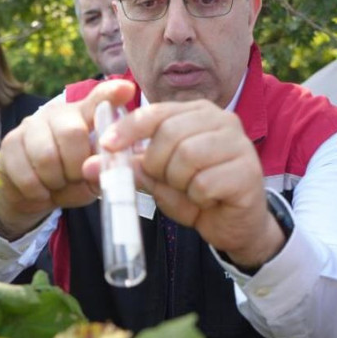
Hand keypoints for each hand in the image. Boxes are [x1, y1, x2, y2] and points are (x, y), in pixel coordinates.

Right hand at [0, 79, 136, 239]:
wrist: (31, 194)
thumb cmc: (70, 180)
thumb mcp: (92, 178)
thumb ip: (100, 170)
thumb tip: (98, 166)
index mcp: (84, 117)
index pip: (99, 99)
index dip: (111, 94)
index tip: (126, 89)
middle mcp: (58, 113)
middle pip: (72, 132)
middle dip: (76, 166)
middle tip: (74, 178)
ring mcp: (30, 125)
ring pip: (47, 156)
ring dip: (56, 182)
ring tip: (56, 184)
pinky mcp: (9, 143)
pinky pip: (27, 174)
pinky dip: (38, 192)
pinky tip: (40, 190)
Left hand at [84, 99, 285, 268]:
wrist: (234, 225)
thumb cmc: (196, 194)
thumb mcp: (158, 180)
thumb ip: (130, 168)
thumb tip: (89, 166)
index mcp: (197, 113)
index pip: (156, 112)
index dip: (128, 128)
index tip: (107, 145)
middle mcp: (221, 120)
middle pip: (170, 134)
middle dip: (157, 163)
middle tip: (166, 180)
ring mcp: (239, 144)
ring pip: (188, 156)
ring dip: (178, 182)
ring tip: (189, 190)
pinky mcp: (247, 171)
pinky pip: (205, 183)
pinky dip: (196, 198)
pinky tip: (207, 200)